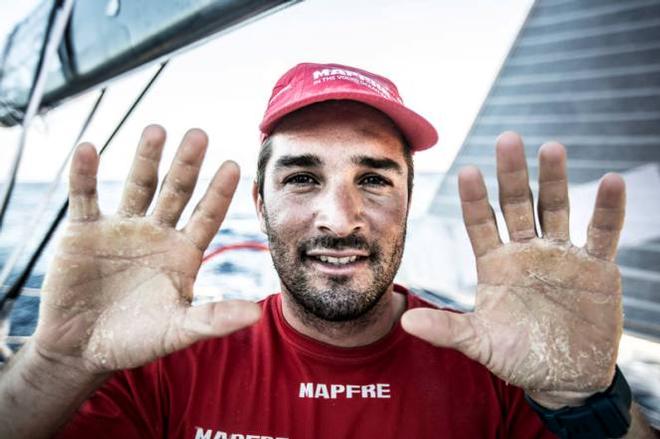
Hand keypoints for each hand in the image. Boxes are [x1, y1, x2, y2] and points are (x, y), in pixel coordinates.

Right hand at [34, 125, 260, 372]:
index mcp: (183, 252)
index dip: (219, 192)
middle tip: (199, 135)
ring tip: (156, 130)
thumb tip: (256, 314)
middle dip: (187, 165)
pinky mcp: (84, 231)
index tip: (234, 165)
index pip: (207, 215)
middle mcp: (157, 233)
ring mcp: (121, 228)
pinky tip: (89, 150)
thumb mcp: (177, 330)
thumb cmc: (135, 341)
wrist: (81, 348)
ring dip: (145, 159)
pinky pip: (85, 196)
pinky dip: (85, 174)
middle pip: (176, 191)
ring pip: (137, 185)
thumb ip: (213, 319)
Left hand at [402, 132, 624, 407]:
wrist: (565, 377)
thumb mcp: (481, 344)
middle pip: (516, 204)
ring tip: (551, 148)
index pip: (480, 222)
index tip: (467, 170)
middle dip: (512, 174)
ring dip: (555, 180)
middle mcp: (524, 250)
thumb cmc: (518, 357)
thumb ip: (448, 330)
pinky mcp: (596, 267)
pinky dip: (607, 209)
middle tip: (507, 139)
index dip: (475, 198)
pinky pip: (602, 233)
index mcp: (494, 263)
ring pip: (555, 209)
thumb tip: (406, 322)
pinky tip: (611, 181)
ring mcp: (560, 255)